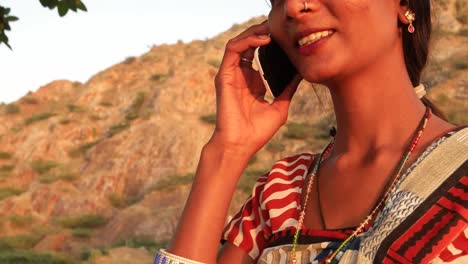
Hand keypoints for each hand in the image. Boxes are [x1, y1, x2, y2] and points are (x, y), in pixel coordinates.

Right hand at [210, 22, 301, 157]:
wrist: (240, 145)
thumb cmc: (257, 132)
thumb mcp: (280, 107)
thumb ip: (288, 90)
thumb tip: (301, 75)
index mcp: (252, 82)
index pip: (259, 54)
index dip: (272, 42)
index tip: (288, 37)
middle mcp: (240, 75)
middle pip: (249, 44)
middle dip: (263, 32)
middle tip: (280, 27)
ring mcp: (231, 75)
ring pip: (239, 43)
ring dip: (255, 32)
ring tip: (271, 28)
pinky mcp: (224, 75)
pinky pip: (233, 49)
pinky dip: (247, 40)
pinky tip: (264, 39)